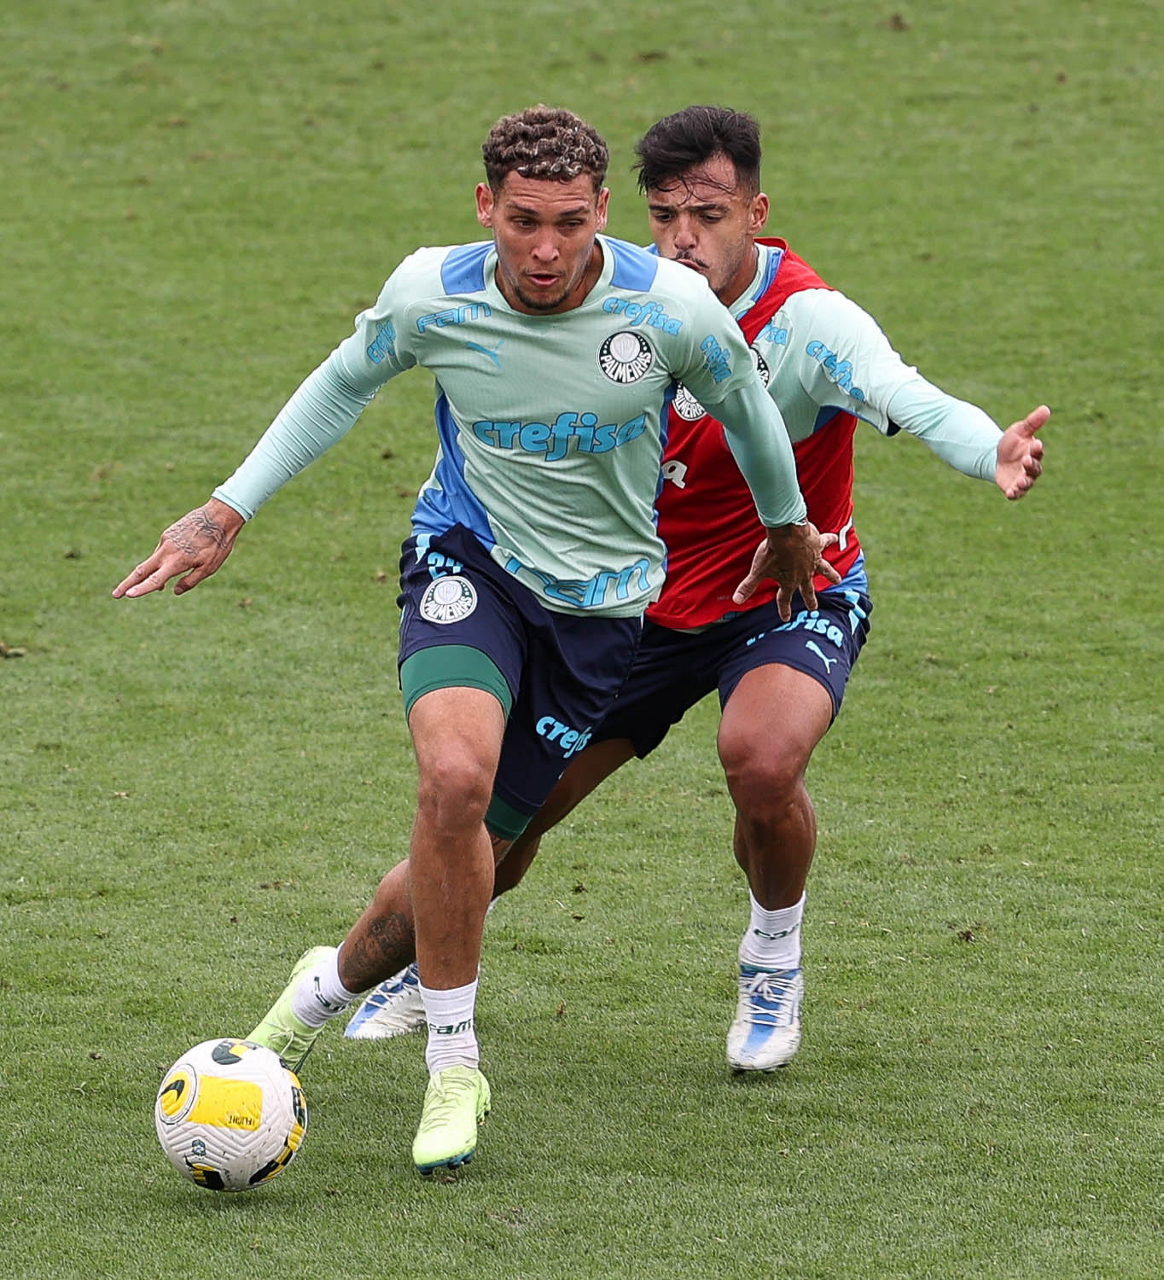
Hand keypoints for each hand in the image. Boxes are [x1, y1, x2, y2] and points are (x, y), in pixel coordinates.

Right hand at [112, 499, 244, 598]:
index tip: (127, 595)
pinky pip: (161, 551)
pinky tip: (173, 564)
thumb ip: (191, 581)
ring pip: (152, 561)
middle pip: (142, 570)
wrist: (219, 516)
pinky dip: (162, 561)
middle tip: (115, 595)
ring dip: (150, 574)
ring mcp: (166, 540)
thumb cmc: (217, 544)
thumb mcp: (209, 568)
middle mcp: (167, 550)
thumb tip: (173, 591)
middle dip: (127, 583)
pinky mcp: (168, 533)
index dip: (141, 589)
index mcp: (176, 561)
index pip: (155, 580)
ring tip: (160, 587)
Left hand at [732, 522, 841, 619]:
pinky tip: (834, 537)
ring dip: (831, 575)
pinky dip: (830, 539)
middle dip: (810, 599)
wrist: (786, 534)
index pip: (784, 599)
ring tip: (838, 580)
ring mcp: (813, 560)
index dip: (783, 609)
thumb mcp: (758, 570)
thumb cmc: (772, 552)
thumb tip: (736, 601)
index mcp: (789, 581)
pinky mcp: (818, 545)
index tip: (785, 618)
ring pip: (825, 570)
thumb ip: (748, 586)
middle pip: (807, 590)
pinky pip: (826, 542)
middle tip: (814, 608)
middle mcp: (803, 574)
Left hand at [995, 404, 1048, 499]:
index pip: (1038, 451)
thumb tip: (1046, 409)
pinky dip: (1015, 494)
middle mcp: (1031, 467)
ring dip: (1025, 482)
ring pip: (1028, 483)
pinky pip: (1016, 493)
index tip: (1035, 444)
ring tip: (1020, 481)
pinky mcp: (1013, 487)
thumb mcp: (1019, 430)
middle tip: (1026, 461)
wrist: (995, 456)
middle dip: (1031, 465)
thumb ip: (1032, 422)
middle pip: (1035, 468)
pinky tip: (1010, 493)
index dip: (1037, 449)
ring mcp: (1022, 478)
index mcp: (1033, 452)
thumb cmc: (1011, 443)